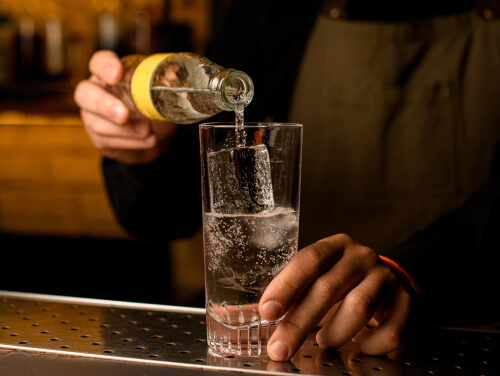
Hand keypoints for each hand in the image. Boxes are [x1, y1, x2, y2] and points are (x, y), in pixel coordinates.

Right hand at [74, 50, 177, 164]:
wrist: (158, 135)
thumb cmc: (156, 107)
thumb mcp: (161, 93)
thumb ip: (161, 84)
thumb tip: (172, 75)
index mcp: (110, 74)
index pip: (98, 62)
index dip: (104, 67)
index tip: (117, 75)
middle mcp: (95, 92)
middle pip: (84, 93)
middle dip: (104, 105)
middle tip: (124, 115)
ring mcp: (93, 116)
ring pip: (95, 122)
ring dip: (125, 130)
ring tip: (148, 130)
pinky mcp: (99, 137)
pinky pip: (107, 141)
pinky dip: (131, 142)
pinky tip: (149, 140)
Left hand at [259, 234, 413, 360]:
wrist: (394, 280)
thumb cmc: (345, 281)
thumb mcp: (319, 277)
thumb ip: (288, 294)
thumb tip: (242, 314)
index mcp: (335, 246)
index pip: (309, 260)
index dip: (286, 285)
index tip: (266, 311)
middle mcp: (361, 257)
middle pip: (327, 288)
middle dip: (299, 323)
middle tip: (280, 348)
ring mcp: (387, 278)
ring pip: (359, 308)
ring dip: (334, 333)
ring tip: (324, 341)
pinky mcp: (408, 303)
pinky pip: (389, 331)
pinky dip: (369, 345)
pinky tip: (359, 345)